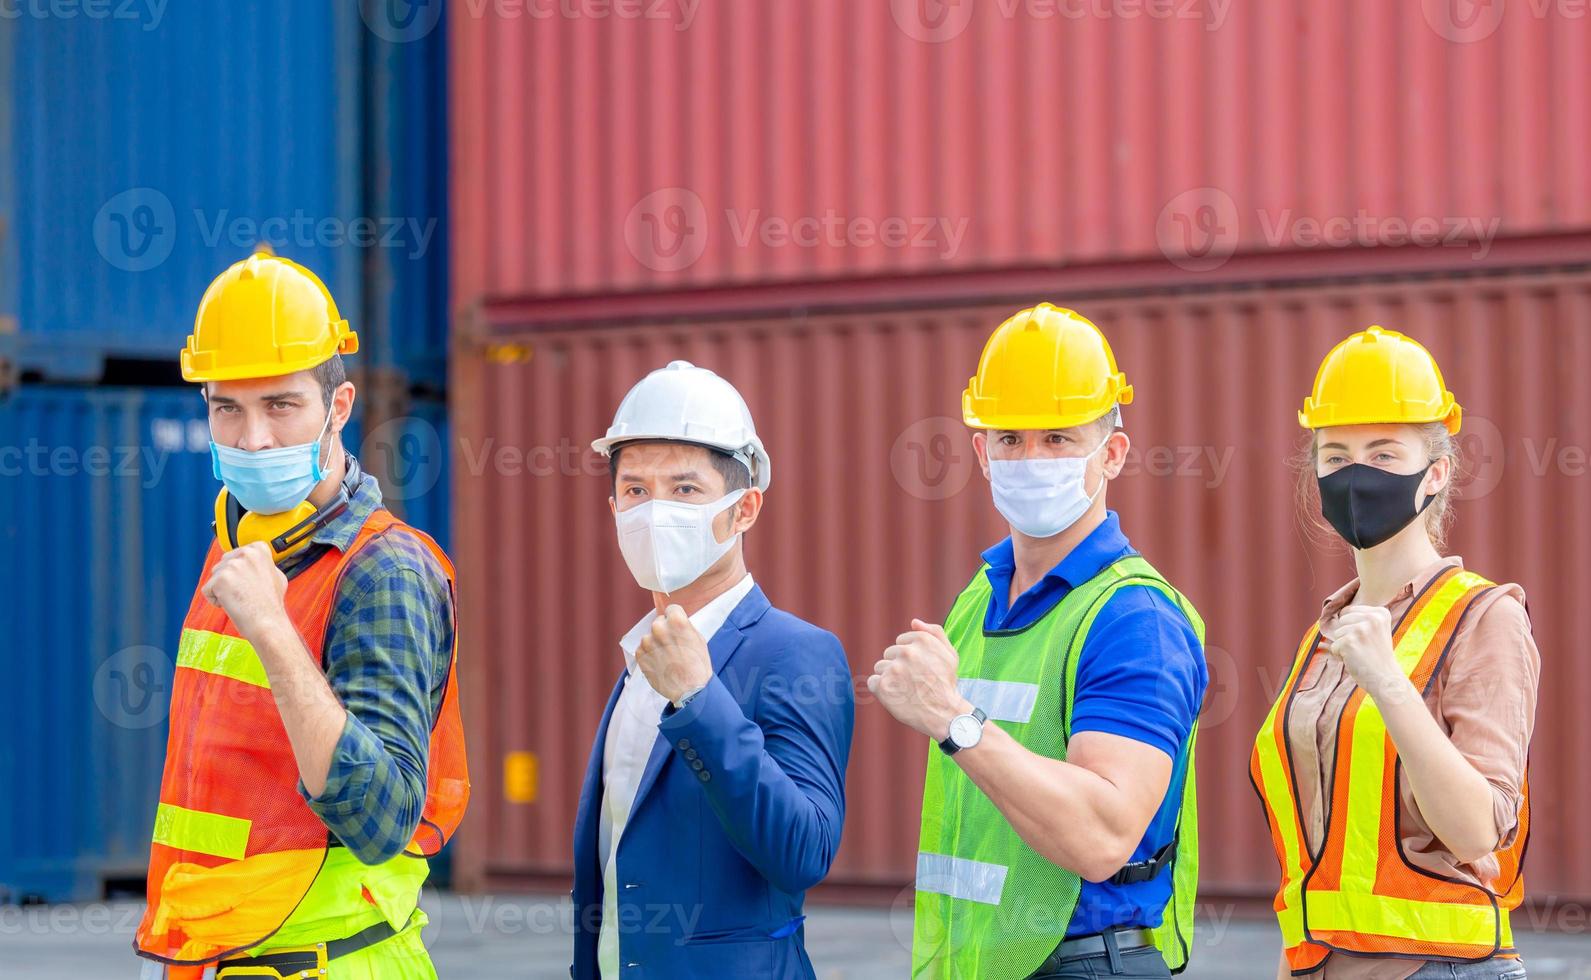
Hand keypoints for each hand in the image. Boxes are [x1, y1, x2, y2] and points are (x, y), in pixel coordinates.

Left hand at [201, 541, 290, 645]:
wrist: (268, 624)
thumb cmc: (271, 604)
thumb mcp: (275, 575)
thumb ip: (260, 564)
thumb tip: (251, 560)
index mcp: (259, 549)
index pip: (236, 555)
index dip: (242, 573)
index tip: (253, 584)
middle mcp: (245, 553)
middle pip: (223, 564)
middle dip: (230, 580)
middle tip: (246, 593)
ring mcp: (231, 566)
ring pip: (214, 577)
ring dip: (223, 590)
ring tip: (240, 599)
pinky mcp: (219, 580)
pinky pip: (207, 590)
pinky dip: (216, 601)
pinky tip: (232, 605)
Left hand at [636, 604, 712, 704]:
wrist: (690, 690)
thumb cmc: (698, 666)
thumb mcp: (698, 639)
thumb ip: (684, 626)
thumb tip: (675, 622)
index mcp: (676, 621)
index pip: (671, 609)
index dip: (676, 619)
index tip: (677, 627)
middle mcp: (659, 629)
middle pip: (659, 622)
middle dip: (665, 631)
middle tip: (673, 645)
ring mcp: (647, 642)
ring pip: (650, 636)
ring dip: (655, 643)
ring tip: (667, 657)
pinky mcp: (640, 655)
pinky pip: (643, 649)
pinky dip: (649, 654)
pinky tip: (660, 663)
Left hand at [866, 619, 971, 741]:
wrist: (944, 713)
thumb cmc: (946, 684)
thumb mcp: (949, 653)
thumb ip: (934, 633)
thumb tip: (914, 622)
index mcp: (921, 640)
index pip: (900, 642)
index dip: (908, 657)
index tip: (918, 669)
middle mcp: (907, 652)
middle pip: (889, 654)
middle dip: (898, 666)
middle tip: (913, 681)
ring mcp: (894, 669)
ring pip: (880, 668)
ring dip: (889, 678)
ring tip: (905, 690)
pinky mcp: (883, 686)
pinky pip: (873, 682)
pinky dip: (881, 690)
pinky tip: (895, 696)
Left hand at [1321, 604, 1405, 701]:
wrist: (1387, 680)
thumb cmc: (1378, 657)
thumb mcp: (1377, 631)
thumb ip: (1361, 620)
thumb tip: (1328, 617)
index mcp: (1380, 613)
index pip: (1349, 611)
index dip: (1352, 627)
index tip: (1368, 639)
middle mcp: (1372, 618)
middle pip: (1342, 621)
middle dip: (1347, 635)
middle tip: (1364, 648)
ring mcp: (1360, 629)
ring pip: (1337, 633)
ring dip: (1344, 646)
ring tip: (1361, 654)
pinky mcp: (1349, 642)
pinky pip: (1334, 647)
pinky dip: (1341, 656)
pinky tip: (1356, 661)